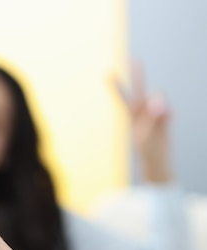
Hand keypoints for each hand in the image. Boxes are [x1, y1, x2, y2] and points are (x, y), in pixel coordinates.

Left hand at [114, 61, 172, 182]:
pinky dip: (169, 115)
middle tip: (135, 60)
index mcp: (132, 116)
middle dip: (137, 76)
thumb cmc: (147, 150)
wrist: (158, 162)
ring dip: (160, 105)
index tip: (108, 73)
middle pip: (140, 91)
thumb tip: (158, 98)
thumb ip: (152, 116)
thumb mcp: (147, 134)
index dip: (116, 86)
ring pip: (158, 101)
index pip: (124, 98)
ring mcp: (153, 114)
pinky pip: (169, 111)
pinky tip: (167, 120)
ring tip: (160, 115)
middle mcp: (141, 113)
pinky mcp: (164, 118)